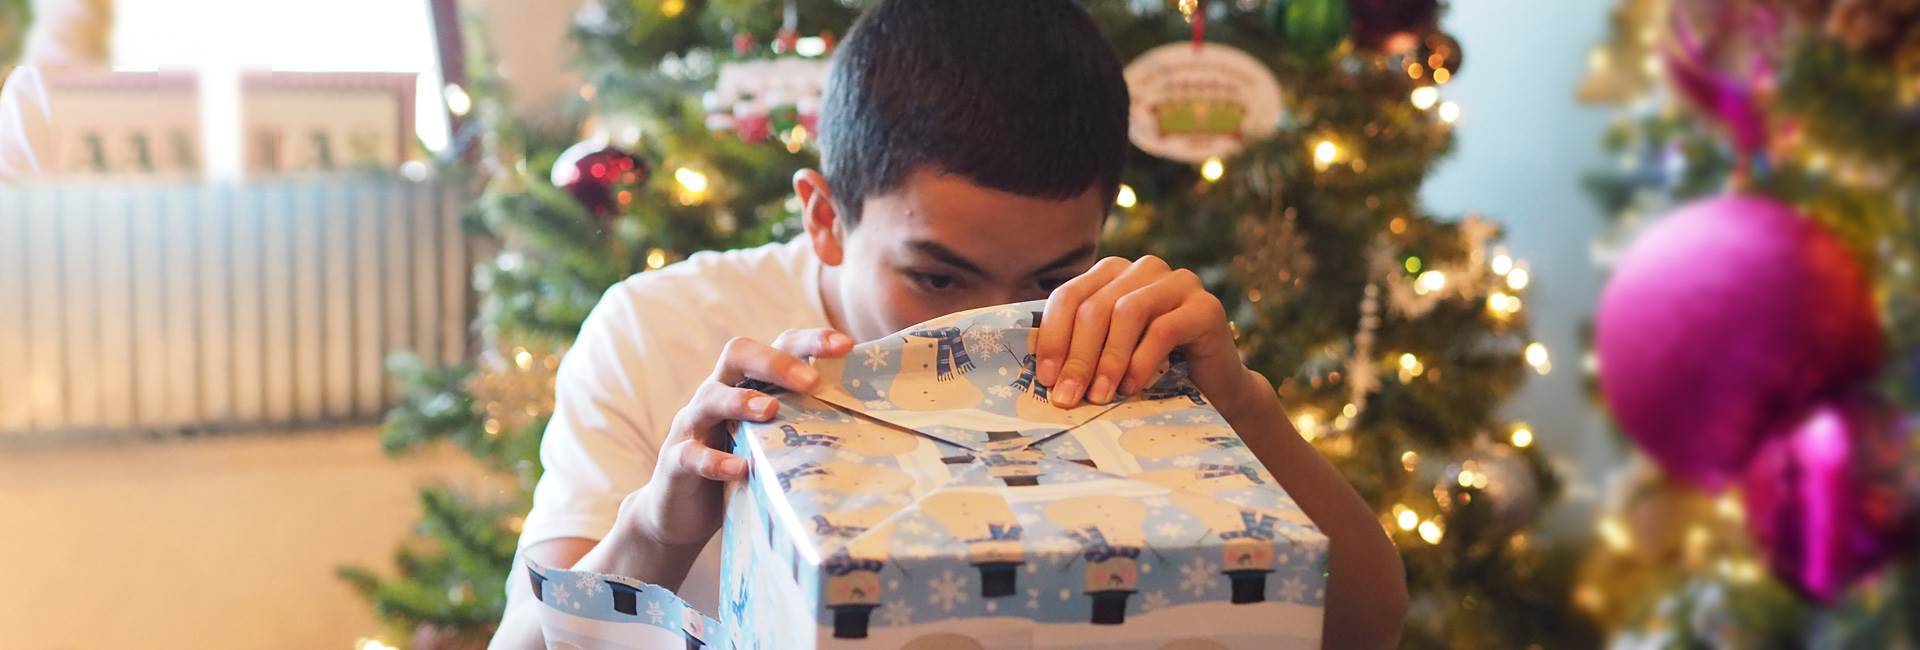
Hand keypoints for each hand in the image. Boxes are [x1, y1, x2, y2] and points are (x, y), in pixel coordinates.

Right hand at [624, 328, 853, 546]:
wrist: (682, 514)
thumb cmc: (742, 469)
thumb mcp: (775, 444)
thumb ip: (805, 427)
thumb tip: (873, 427)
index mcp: (746, 383)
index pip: (777, 345)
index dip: (809, 341)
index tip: (847, 346)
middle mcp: (716, 393)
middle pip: (738, 354)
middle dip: (775, 362)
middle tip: (811, 382)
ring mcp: (692, 425)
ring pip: (710, 397)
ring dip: (741, 400)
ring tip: (770, 411)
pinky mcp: (676, 461)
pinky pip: (691, 454)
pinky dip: (715, 460)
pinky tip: (741, 468)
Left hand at [1033, 255, 1263, 419]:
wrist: (1215, 389)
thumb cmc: (1153, 373)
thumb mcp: (1108, 357)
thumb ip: (1078, 350)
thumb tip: (1040, 373)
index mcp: (1112, 273)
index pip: (1069, 296)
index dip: (1052, 337)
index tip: (1045, 378)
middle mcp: (1144, 269)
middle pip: (1095, 306)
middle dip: (1077, 356)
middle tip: (1067, 396)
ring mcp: (1178, 282)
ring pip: (1127, 312)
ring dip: (1108, 360)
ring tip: (1099, 396)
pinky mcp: (1205, 306)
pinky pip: (1164, 329)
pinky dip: (1142, 361)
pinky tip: (1132, 387)